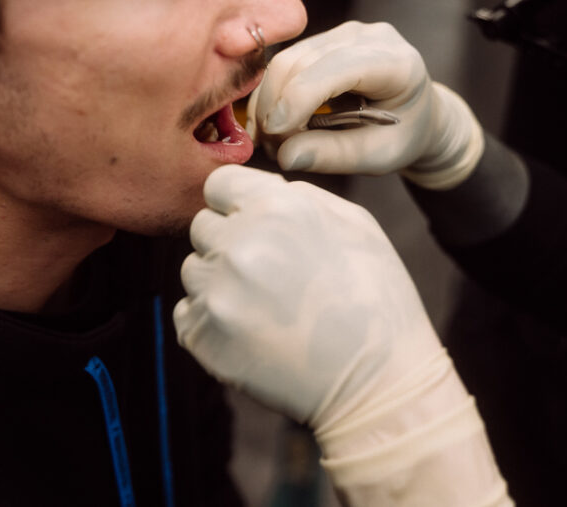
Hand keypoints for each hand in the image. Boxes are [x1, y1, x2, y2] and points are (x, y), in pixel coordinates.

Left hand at [175, 165, 509, 503]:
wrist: (379, 383)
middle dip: (229, 243)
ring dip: (219, 282)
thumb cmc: (375, 297)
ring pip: (193, 269)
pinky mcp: (203, 335)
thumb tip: (254, 186)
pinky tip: (252, 332)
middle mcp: (239, 245)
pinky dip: (211, 321)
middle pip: (202, 226)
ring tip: (265, 306)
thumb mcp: (354, 222)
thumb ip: (296, 195)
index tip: (253, 225)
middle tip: (271, 275)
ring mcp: (217, 293)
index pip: (218, 184)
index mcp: (277, 208)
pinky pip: (187, 312)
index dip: (235, 204)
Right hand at [248, 21, 482, 188]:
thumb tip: (285, 156)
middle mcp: (368, 36)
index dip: (301, 96)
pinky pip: (284, 64)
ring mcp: (342, 34)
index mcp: (397, 63)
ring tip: (275, 142)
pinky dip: (272, 97)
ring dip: (269, 104)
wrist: (416, 114)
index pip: (339, 67)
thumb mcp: (377, 155)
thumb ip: (333, 155)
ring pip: (285, 62)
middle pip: (302, 63)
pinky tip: (276, 125)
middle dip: (277, 108)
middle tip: (273, 150)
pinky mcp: (321, 40)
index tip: (275, 132)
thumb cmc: (402, 135)